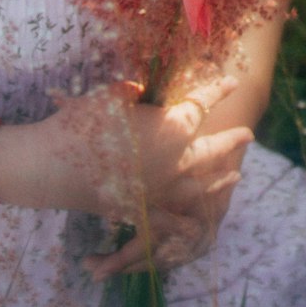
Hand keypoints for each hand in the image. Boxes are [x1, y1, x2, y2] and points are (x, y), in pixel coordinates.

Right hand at [28, 74, 251, 274]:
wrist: (57, 165)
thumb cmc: (84, 121)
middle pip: (211, 149)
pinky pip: (173, 218)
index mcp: (171, 127)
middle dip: (231, 141)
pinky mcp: (145, 210)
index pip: (200, 105)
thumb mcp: (113, 95)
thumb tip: (143, 89)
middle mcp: (176, 160)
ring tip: (236, 174)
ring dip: (219, 179)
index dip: (217, 91)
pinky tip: (200, 223)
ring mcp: (162, 189)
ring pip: (200, 185)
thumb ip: (134, 92)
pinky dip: (189, 220)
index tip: (231, 82)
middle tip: (248, 135)